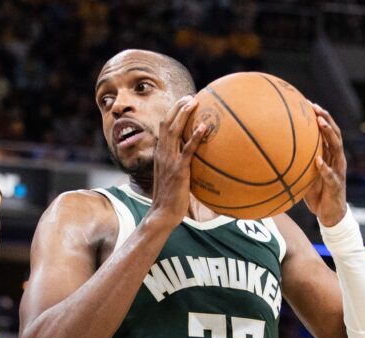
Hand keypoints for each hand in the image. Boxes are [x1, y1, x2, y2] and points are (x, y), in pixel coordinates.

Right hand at [147, 95, 207, 228]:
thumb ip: (181, 165)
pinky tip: (205, 127)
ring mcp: (169, 161)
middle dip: (178, 107)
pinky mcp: (178, 170)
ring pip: (174, 131)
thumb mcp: (173, 177)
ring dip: (184, 115)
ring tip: (195, 102)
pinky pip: (187, 150)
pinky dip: (195, 137)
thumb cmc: (171, 198)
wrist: (163, 213)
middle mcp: (162, 154)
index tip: (184, 102)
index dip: (173, 113)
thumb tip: (195, 160)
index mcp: (160, 154)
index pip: (164, 128)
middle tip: (191, 97)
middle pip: (167, 123)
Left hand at [303, 103, 347, 227]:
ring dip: (329, 135)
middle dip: (326, 119)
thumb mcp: (305, 175)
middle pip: (335, 134)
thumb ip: (298, 163)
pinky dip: (325, 168)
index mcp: (330, 155)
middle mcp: (336, 159)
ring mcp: (338, 171)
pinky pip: (331, 175)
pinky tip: (318, 161)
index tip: (308, 104)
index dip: (321, 117)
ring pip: (337, 149)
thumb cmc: (317, 193)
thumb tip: (275, 154)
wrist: (330, 215)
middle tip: (316, 108)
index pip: (327, 132)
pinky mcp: (337, 185)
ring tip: (321, 124)